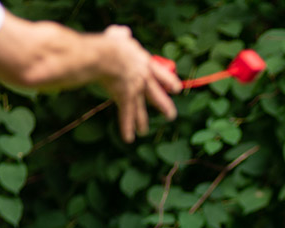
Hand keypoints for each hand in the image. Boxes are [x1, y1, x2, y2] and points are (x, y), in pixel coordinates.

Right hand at [99, 25, 181, 141]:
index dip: (170, 82)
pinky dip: (126, 127)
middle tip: (171, 116)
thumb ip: (121, 35)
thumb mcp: (118, 36)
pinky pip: (126, 115)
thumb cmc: (111, 44)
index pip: (161, 73)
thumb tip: (122, 32)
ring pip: (140, 108)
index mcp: (144, 62)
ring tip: (144, 131)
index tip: (177, 89)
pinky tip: (129, 139)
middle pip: (156, 95)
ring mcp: (136, 90)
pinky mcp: (125, 98)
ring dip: (142, 121)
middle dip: (164, 106)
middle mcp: (143, 78)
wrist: (107, 56)